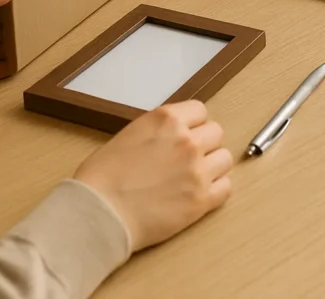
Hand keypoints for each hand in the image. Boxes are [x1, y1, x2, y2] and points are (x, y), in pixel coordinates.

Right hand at [74, 101, 233, 251]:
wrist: (98, 213)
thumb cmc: (102, 178)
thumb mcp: (129, 135)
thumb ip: (159, 132)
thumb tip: (174, 135)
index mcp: (167, 120)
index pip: (200, 110)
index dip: (193, 124)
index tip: (186, 134)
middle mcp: (187, 141)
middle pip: (216, 133)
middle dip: (204, 144)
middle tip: (187, 159)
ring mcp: (197, 170)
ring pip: (224, 159)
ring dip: (212, 166)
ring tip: (193, 177)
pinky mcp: (201, 199)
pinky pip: (226, 187)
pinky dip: (215, 190)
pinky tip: (198, 193)